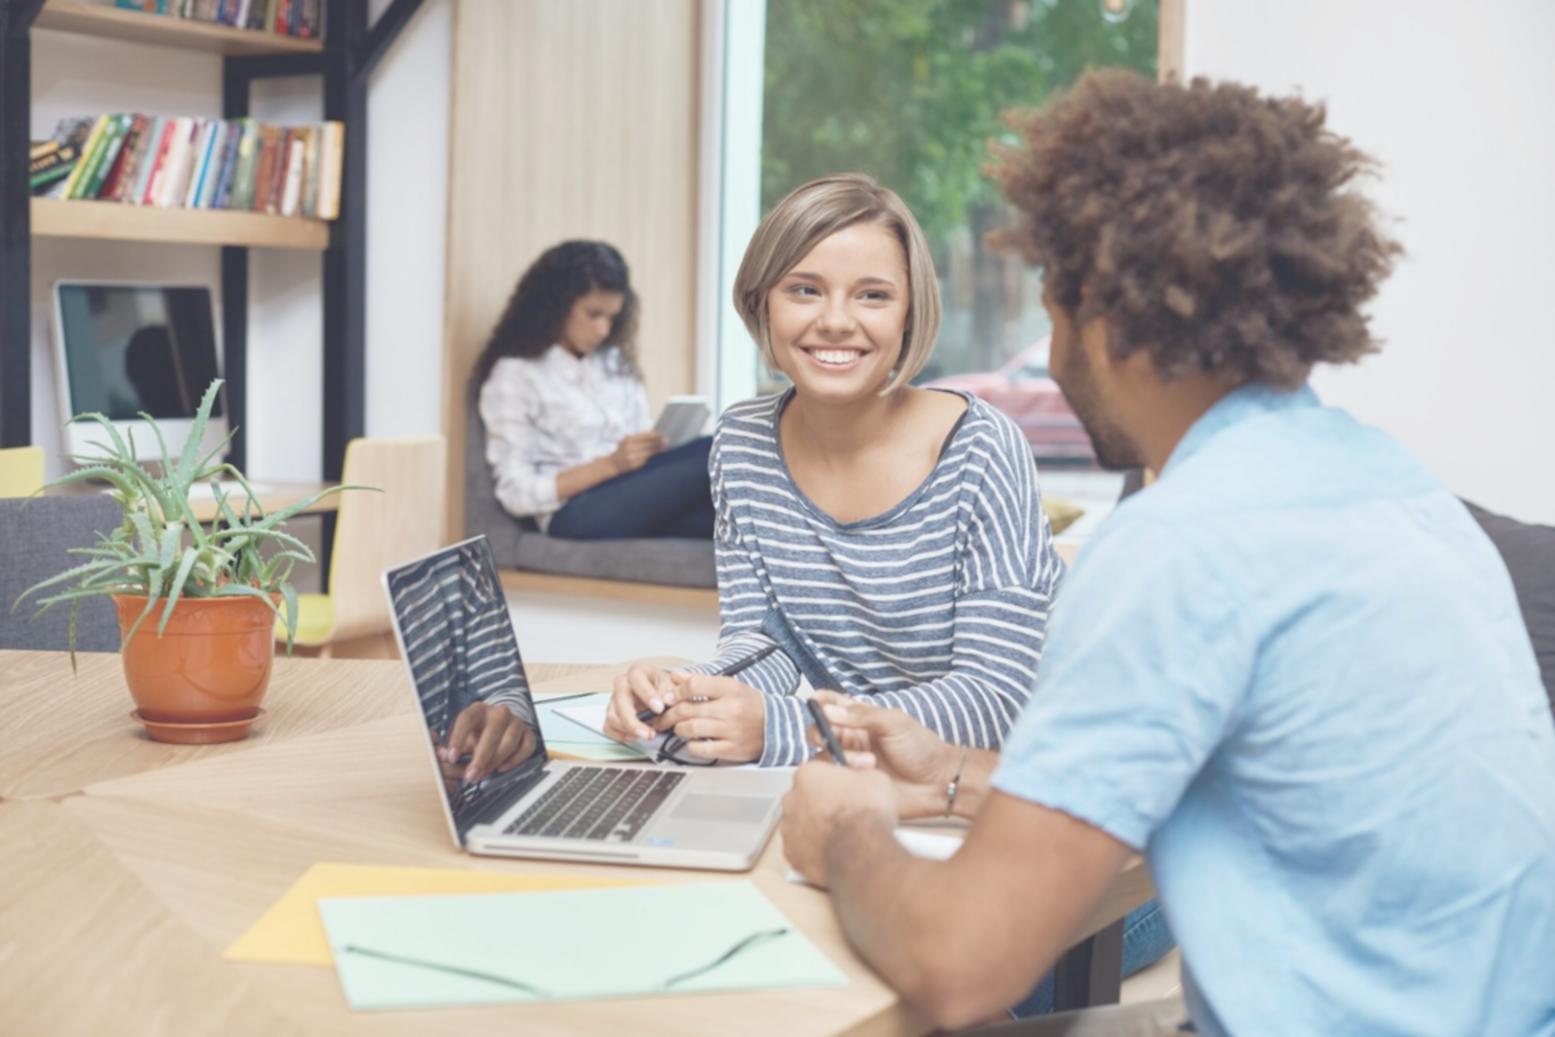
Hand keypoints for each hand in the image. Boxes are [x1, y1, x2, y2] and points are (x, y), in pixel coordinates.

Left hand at [438, 701, 534, 784]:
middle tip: (471, 776)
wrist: (501, 726)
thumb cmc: (477, 734)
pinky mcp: (528, 733)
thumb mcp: (462, 736)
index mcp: (478, 709)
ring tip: (484, 775)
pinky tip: (502, 768)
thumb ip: (451, 748)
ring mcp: (516, 721)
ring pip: (510, 740)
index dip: (458, 738)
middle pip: (492, 732)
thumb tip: (442, 757)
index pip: (466, 719)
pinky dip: (516, 759)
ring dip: (496, 761)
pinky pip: (526, 746)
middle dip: (481, 757)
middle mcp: (499, 712)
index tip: (452, 758)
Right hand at [605, 662, 679, 741]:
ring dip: (629, 730)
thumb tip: (668, 700)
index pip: (636, 679)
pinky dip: (620, 735)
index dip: (647, 694)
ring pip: (612, 716)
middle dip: (633, 721)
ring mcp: (614, 700)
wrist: (661, 697)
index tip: (660, 709)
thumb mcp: (672, 685)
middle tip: (649, 734)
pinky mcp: (612, 714)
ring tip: (647, 736)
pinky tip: (635, 738)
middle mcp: (622, 684)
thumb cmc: (665, 689)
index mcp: (638, 672)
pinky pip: (608, 727)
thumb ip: (671, 691)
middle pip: (620, 701)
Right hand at [608, 431, 666, 474]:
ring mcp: (632, 457)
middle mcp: (630, 447)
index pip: (645, 436)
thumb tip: (657, 436)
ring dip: (658, 450)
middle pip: (648, 444)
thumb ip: (640, 438)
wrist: (613, 465)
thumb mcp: (628, 442)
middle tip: (666, 441)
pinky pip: (646, 460)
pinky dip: (652, 457)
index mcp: (629, 439)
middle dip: (658, 442)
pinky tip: (657, 455)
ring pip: (649, 452)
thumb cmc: (622, 452)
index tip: (662, 435)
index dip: (655, 436)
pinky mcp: (634, 465)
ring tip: (664, 447)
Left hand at [654, 673, 766, 762]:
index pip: (694, 685)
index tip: (670, 698)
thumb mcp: (729, 687)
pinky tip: (693, 741)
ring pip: (691, 729)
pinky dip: (691, 745)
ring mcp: (731, 730)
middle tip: (664, 716)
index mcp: (731, 688)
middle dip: (670, 714)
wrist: (776, 727)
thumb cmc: (749, 706)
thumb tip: (675, 677)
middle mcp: (731, 708)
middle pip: (688, 709)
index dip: (676, 692)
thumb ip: (700, 681)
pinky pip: (700, 748)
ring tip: (679, 728)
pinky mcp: (731, 749)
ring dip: (679, 729)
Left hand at [780, 760, 895, 886]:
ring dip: (818, 825)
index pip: (820, 769)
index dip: (841, 776)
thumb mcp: (876, 777)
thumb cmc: (867, 813)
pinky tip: (834, 850)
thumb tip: (862, 773)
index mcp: (807, 774)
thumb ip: (861, 772)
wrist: (862, 852)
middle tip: (847, 809)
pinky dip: (815, 849)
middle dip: (824, 801)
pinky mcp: (792, 854)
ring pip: (802, 823)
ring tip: (843, 833)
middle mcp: (791, 799)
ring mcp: (788, 828)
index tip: (854, 781)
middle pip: (807, 796)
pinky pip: (803, 848)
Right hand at [806, 690, 958, 817]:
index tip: (815, 701)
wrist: (939, 784)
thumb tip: (828, 710)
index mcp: (860, 720)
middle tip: (833, 740)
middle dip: (821, 733)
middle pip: (818, 732)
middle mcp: (851, 741)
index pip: (831, 706)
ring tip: (869, 764)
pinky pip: (832, 782)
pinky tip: (862, 778)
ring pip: (822, 758)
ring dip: (839, 758)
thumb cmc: (922, 749)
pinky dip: (839, 778)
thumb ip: (862, 716)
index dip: (820, 702)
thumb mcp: (895, 723)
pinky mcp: (852, 787)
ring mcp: (850, 765)